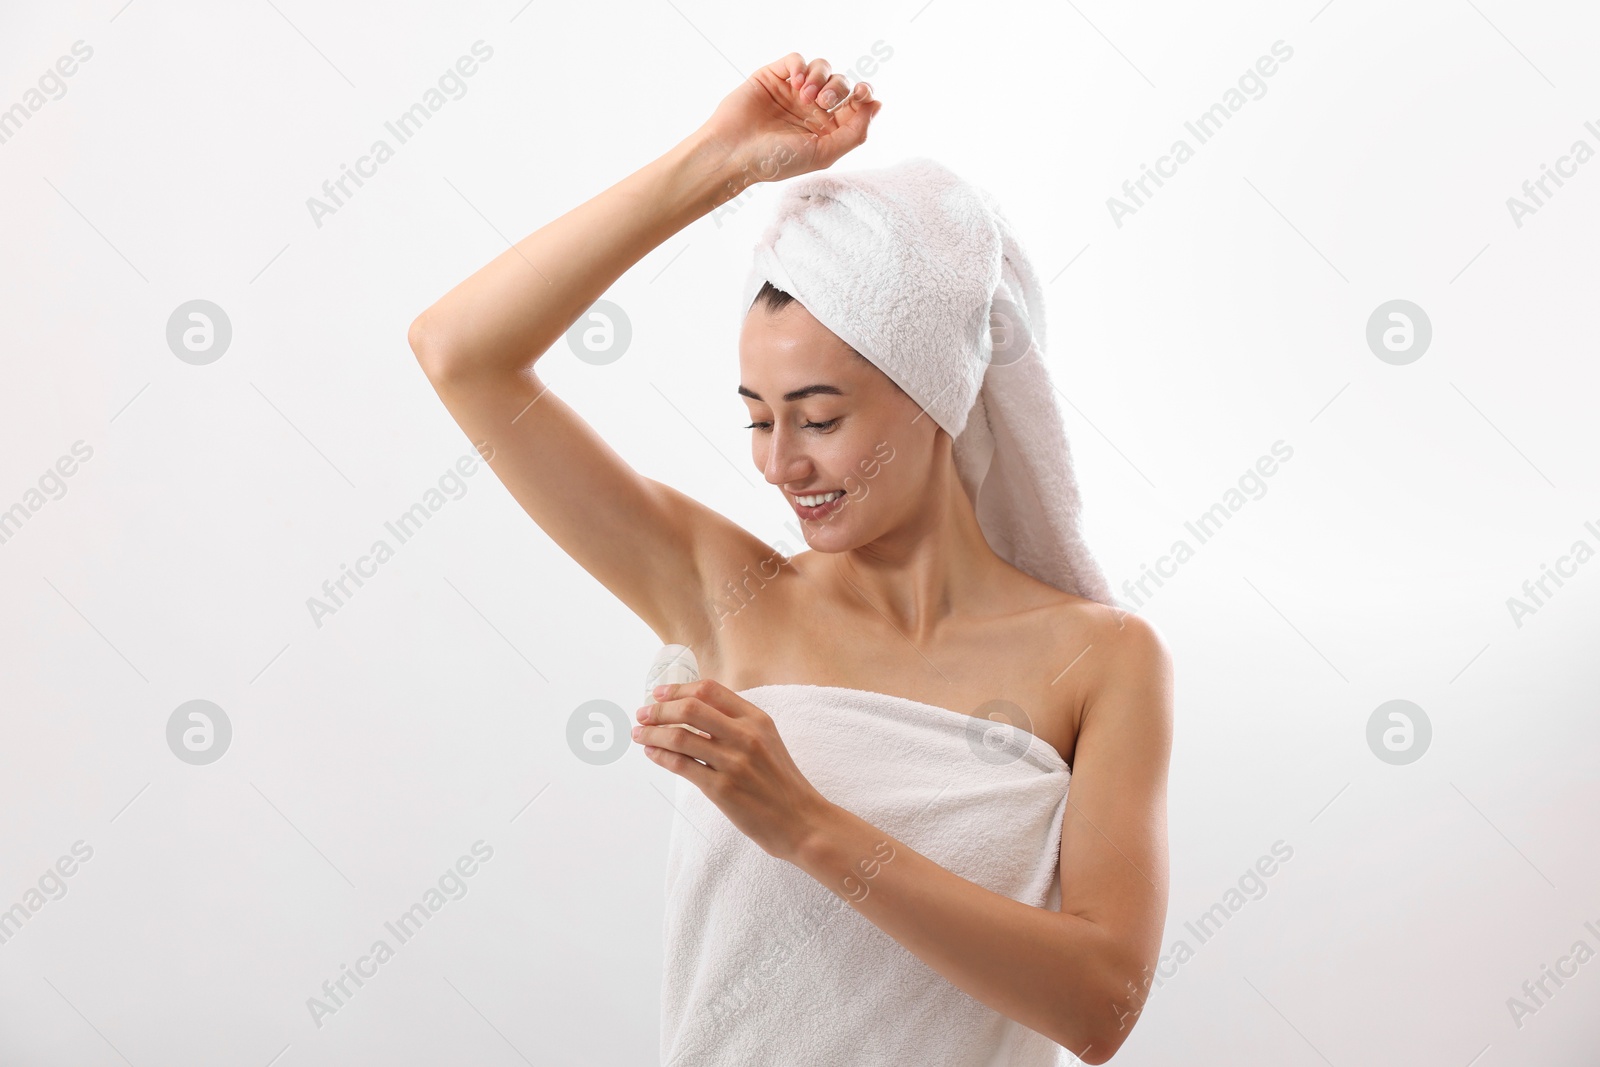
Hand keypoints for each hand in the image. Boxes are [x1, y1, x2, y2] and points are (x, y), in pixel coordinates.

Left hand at [634, 679, 835, 862]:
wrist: (802, 821)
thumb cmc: (781, 782)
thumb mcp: (768, 740)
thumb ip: (737, 724)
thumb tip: (694, 712)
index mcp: (757, 719)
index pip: (709, 690)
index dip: (678, 688)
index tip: (659, 693)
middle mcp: (745, 736)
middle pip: (689, 709)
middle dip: (658, 709)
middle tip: (642, 714)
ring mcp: (733, 763)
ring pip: (680, 738)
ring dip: (652, 734)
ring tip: (639, 734)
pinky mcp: (722, 789)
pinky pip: (681, 766)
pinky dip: (660, 756)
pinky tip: (652, 754)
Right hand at [693, 52, 882, 195]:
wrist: (733, 153)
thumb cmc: (775, 161)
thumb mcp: (824, 153)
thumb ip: (855, 132)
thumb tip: (878, 105)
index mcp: (826, 129)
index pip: (856, 103)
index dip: (864, 94)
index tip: (861, 95)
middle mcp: (812, 109)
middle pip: (841, 83)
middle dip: (838, 88)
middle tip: (820, 103)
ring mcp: (792, 92)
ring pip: (822, 68)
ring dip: (820, 77)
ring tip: (804, 96)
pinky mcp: (773, 77)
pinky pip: (796, 59)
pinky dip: (800, 66)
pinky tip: (795, 83)